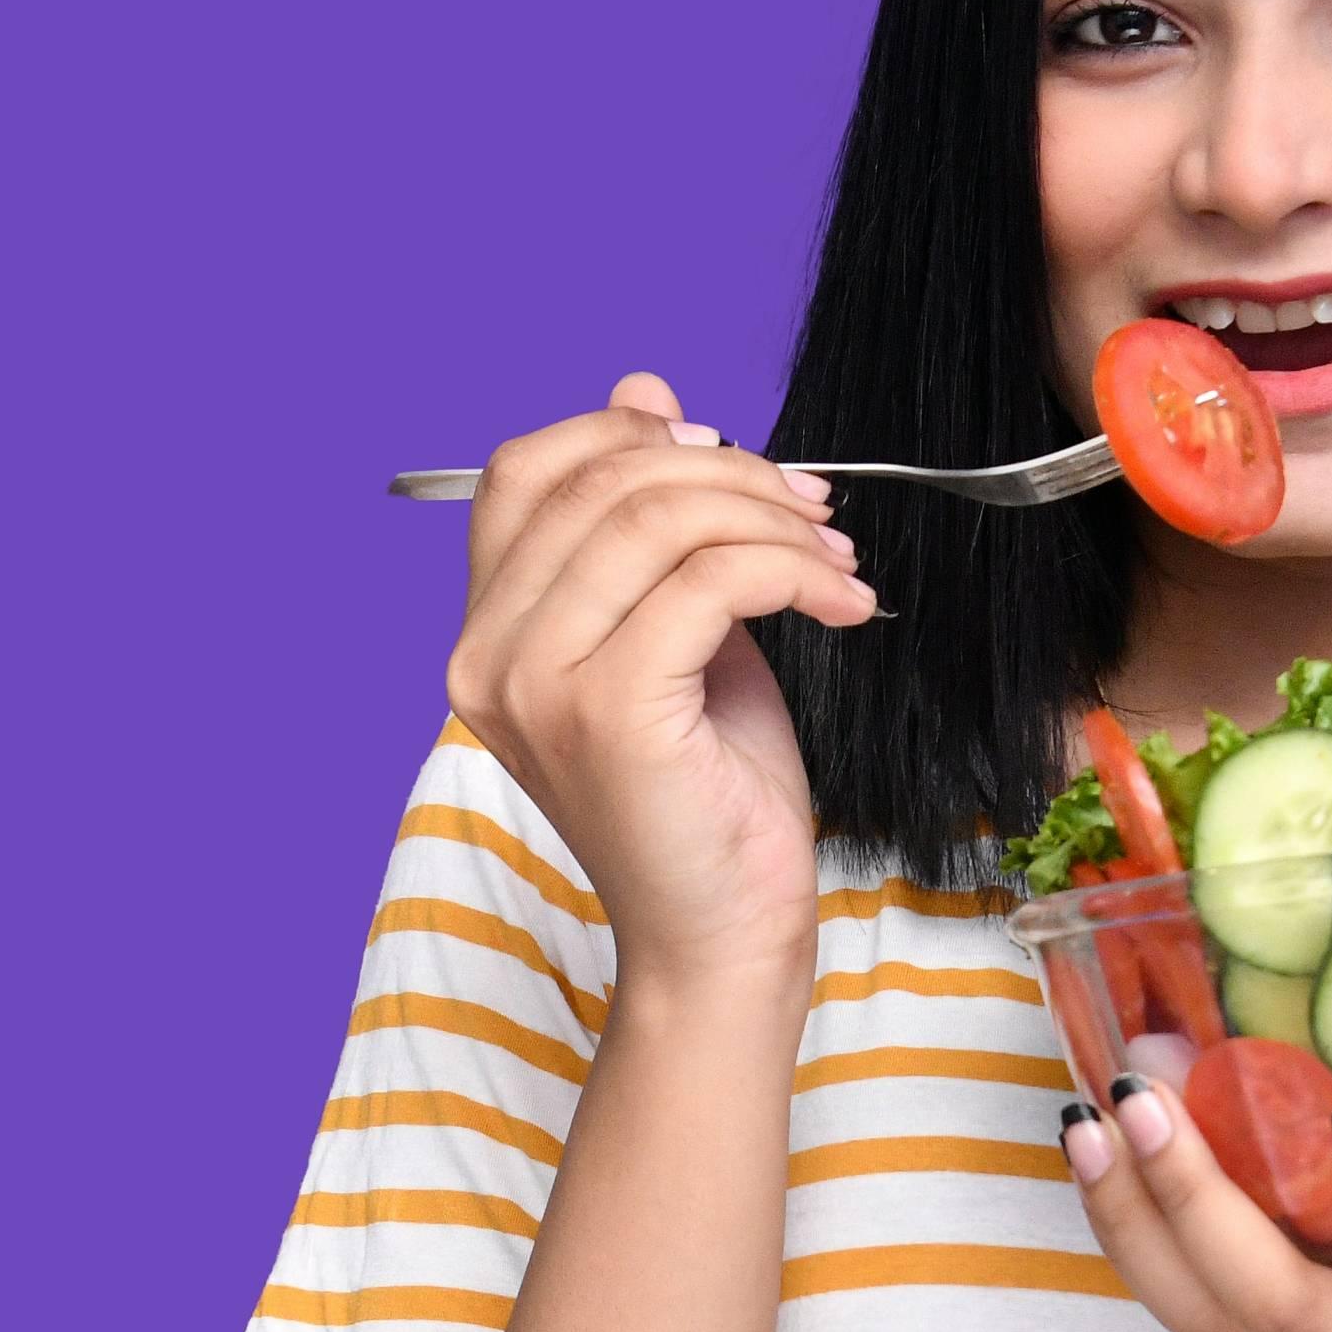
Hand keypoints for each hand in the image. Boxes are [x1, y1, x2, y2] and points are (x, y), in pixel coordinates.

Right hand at [442, 375, 870, 991]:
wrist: (721, 938)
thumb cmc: (708, 798)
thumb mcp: (680, 632)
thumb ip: (655, 529)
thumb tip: (645, 393)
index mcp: (487, 634)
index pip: (525, 470)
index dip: (625, 434)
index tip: (726, 457)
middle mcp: (487, 656)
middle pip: (604, 483)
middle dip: (732, 476)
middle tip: (814, 512)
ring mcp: (537, 684)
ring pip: (659, 520)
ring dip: (773, 520)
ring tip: (835, 563)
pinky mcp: (609, 711)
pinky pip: (710, 581)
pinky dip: (793, 571)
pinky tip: (844, 605)